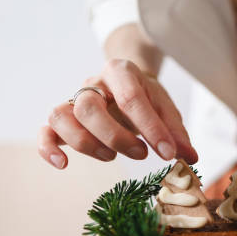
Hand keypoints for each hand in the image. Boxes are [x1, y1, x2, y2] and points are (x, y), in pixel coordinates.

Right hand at [38, 59, 197, 168]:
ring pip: (61, 116)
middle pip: (88, 106)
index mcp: (121, 72)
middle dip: (115, 136)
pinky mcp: (63, 120)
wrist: (125, 83)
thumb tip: (190, 159)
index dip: (150, 128)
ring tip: (111, 157)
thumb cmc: (146, 98)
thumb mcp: (166, 108)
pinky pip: (46, 130)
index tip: (168, 153)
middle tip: (140, 154)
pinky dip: (49, 148)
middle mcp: (93, 84)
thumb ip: (176, 132)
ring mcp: (73, 100)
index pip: (131, 97)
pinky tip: (64, 164)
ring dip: (85, 143)